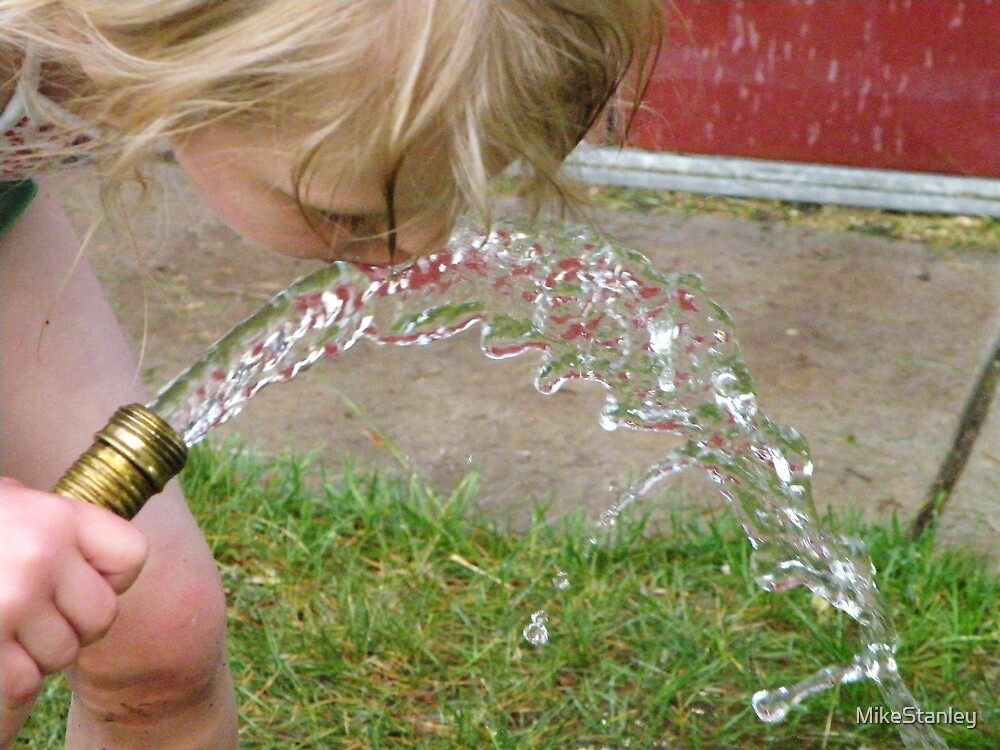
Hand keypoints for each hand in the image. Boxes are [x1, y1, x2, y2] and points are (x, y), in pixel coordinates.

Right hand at [0, 477, 147, 744]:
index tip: (79, 578)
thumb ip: (56, 530)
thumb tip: (98, 566)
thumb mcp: (15, 504)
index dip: (110, 577)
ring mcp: (12, 600)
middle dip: (73, 625)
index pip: (131, 556)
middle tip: (38, 614)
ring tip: (7, 626)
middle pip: (102, 616)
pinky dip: (9, 677)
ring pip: (62, 654)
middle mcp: (41, 555)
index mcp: (56, 516)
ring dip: (37, 653)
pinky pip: (22, 682)